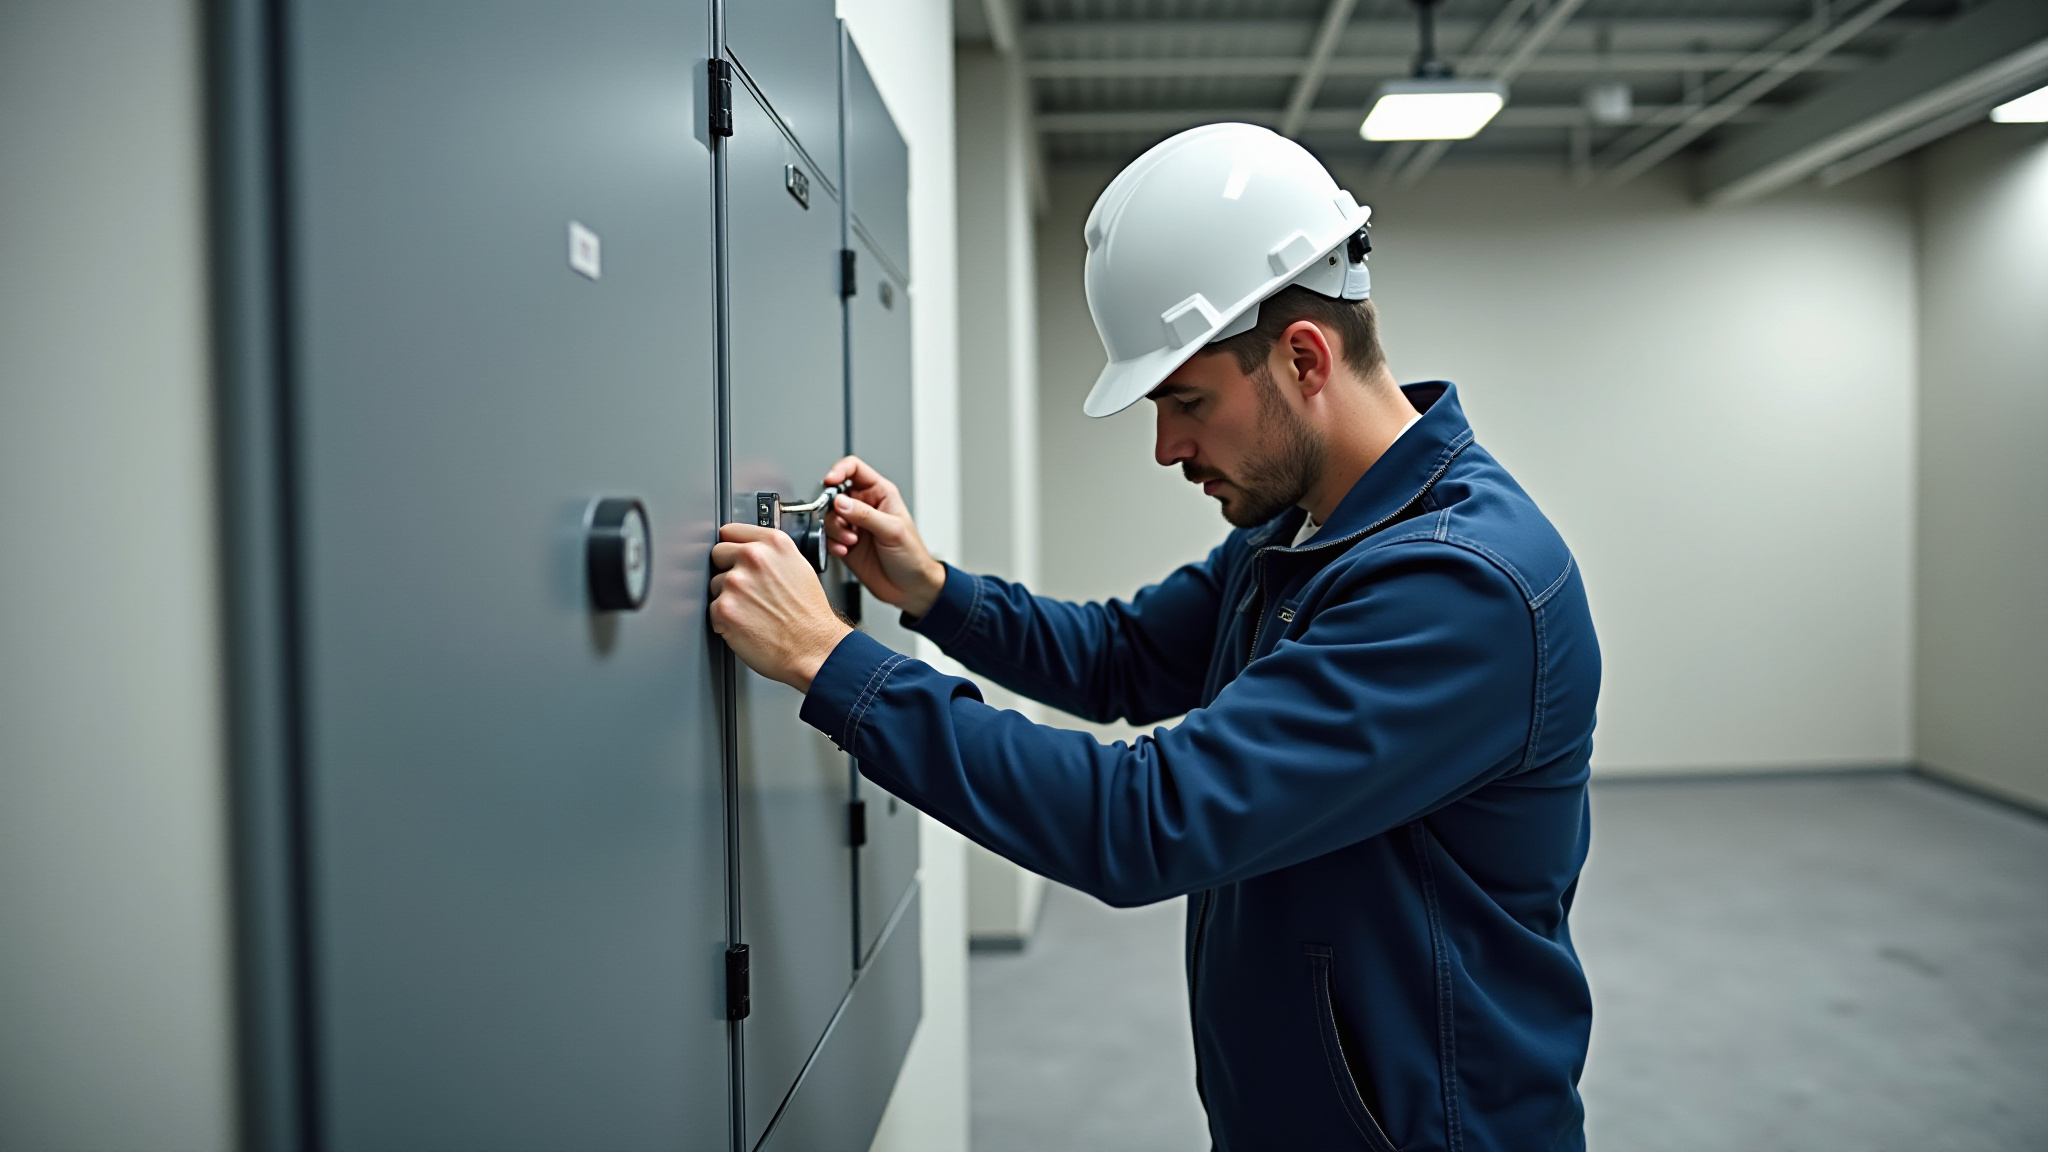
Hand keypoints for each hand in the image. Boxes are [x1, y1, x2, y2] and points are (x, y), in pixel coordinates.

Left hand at [709, 523, 852, 692]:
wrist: (814, 648)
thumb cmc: (809, 615)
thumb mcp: (799, 568)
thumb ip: (771, 554)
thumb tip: (748, 550)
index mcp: (774, 544)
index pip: (731, 531)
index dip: (733, 547)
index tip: (734, 555)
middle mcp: (754, 558)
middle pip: (718, 554)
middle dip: (727, 570)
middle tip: (748, 590)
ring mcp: (736, 582)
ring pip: (714, 584)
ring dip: (727, 597)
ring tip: (753, 610)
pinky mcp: (724, 609)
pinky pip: (712, 610)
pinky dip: (724, 620)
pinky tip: (747, 624)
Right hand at [821, 456, 945, 617]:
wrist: (911, 588)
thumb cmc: (912, 557)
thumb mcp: (892, 531)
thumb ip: (865, 514)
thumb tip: (840, 501)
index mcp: (880, 494)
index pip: (854, 469)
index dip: (839, 471)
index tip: (830, 482)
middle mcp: (864, 507)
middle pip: (835, 493)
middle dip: (833, 508)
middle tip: (842, 521)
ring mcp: (853, 525)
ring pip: (829, 516)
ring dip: (835, 529)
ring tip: (851, 541)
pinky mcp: (845, 543)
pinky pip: (827, 537)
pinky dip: (832, 543)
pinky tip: (845, 551)